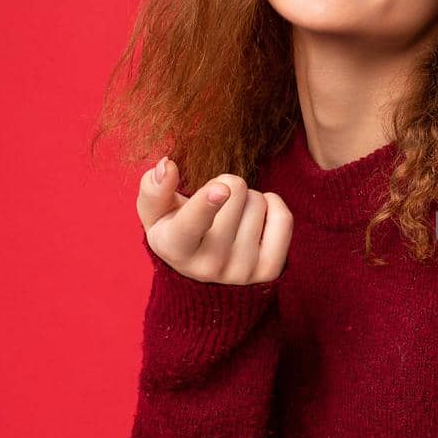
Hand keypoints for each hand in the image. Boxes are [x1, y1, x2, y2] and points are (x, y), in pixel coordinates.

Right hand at [137, 155, 292, 283]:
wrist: (204, 272)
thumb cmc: (176, 230)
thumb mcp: (155, 212)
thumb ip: (154, 188)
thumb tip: (167, 165)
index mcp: (174, 247)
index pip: (191, 224)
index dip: (207, 204)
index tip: (220, 189)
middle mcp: (208, 266)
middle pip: (235, 193)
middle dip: (227, 186)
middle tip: (217, 203)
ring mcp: (240, 271)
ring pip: (258, 202)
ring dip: (247, 200)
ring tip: (233, 217)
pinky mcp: (268, 271)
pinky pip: (283, 219)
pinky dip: (274, 205)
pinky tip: (258, 214)